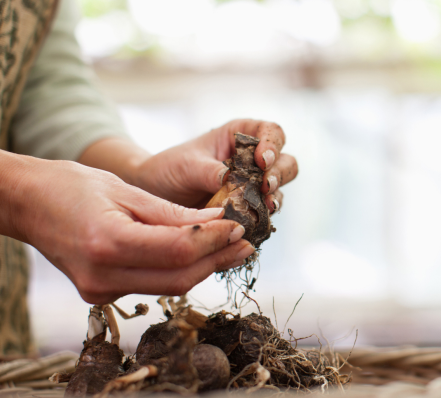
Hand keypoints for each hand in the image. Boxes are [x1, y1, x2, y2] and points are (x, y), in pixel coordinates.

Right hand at [17, 159, 253, 304]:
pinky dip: (179, 270)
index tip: (238, 226)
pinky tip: (200, 254)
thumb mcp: (126, 190)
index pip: (178, 251)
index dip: (214, 240)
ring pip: (169, 286)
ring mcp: (99, 291)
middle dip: (217, 259)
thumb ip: (173, 212)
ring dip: (204, 267)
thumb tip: (219, 220)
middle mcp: (102, 276)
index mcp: (107, 243)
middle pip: (179, 278)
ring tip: (231, 247)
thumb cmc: (71, 186)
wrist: (25, 204)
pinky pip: (152, 285)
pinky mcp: (100, 294)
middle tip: (246, 243)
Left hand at [131, 119, 297, 209]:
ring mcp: (254, 186)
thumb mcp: (187, 165)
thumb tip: (231, 180)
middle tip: (266, 186)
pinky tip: (256, 222)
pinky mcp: (249, 209)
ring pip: (279, 189)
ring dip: (275, 197)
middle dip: (280, 174)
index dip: (273, 144)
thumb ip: (210, 171)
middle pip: (285, 162)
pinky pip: (265, 213)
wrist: (156, 195)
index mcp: (241, 136)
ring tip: (266, 206)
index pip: (271, 132)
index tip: (262, 160)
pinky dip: (263, 217)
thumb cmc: (170, 168)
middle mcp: (253, 160)